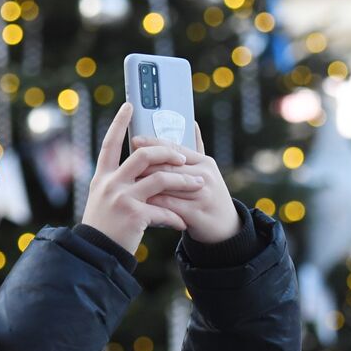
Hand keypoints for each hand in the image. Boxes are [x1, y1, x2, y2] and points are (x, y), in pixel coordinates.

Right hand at [80, 102, 205, 252]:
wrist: (96, 253)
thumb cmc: (104, 226)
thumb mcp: (104, 199)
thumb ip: (118, 182)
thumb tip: (142, 168)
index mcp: (103, 177)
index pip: (109, 143)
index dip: (118, 123)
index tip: (129, 105)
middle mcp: (110, 183)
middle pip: (143, 155)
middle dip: (167, 152)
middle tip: (183, 157)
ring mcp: (121, 198)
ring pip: (160, 179)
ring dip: (183, 181)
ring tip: (199, 185)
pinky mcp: (133, 215)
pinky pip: (163, 210)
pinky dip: (176, 216)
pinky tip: (183, 223)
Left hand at [131, 121, 239, 243]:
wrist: (226, 228)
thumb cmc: (208, 195)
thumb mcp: (205, 171)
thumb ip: (197, 149)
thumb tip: (192, 123)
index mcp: (204, 162)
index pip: (175, 148)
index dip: (153, 143)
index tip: (134, 140)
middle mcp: (204, 176)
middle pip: (167, 166)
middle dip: (143, 165)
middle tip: (125, 164)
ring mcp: (201, 195)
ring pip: (165, 185)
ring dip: (144, 184)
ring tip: (127, 182)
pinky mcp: (195, 213)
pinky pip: (167, 205)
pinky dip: (151, 203)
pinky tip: (137, 202)